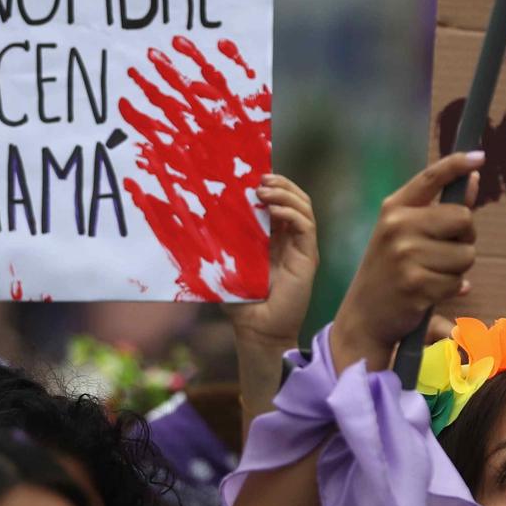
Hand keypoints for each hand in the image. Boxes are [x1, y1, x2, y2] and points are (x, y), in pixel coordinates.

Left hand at [224, 174, 318, 349]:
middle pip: (295, 198)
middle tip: (260, 179)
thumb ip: (221, 243)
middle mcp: (290, 238)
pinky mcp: (308, 258)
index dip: (271, 184)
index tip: (251, 175)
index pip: (279, 200)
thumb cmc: (241, 300)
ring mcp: (301, 247)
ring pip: (304, 207)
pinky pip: (306, 227)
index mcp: (274, 236)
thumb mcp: (228, 263)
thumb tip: (196, 216)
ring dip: (286, 193)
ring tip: (265, 190)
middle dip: (281, 183)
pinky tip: (274, 210)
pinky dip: (292, 213)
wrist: (257, 330)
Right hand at [331, 152, 482, 370]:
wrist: (364, 316)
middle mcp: (398, 226)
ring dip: (458, 269)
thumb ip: (440, 208)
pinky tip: (428, 293)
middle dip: (464, 238)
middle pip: (463, 219)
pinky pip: (458, 281)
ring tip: (431, 275)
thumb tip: (473, 179)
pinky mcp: (416, 284)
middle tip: (443, 253)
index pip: (431, 178)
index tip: (480, 157)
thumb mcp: (405, 234)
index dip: (458, 164)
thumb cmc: (391, 271)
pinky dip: (451, 290)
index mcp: (394, 208)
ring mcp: (405, 255)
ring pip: (466, 254)